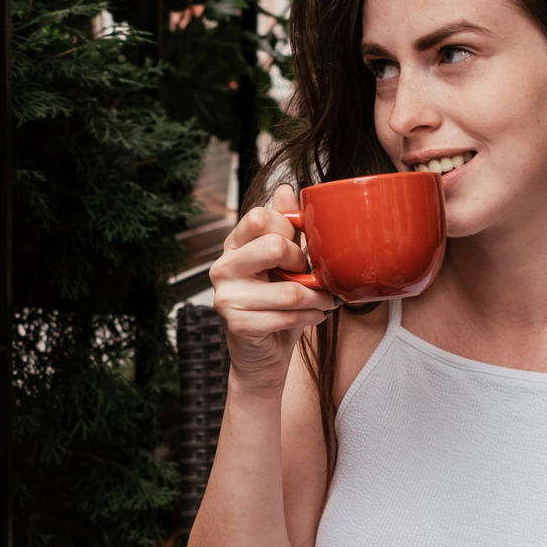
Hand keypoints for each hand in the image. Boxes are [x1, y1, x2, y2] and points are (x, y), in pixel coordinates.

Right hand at [208, 184, 337, 394]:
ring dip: (318, 298)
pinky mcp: (237, 323)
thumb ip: (285, 227)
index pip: (260, 216)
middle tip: (311, 277)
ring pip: (290, 289)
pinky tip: (313, 317)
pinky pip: (288, 315)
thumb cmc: (277, 305)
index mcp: (232, 246)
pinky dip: (311, 317)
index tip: (299, 252)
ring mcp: (225, 297)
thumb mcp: (284, 263)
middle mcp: (222, 268)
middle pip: (274, 246)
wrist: (264, 357)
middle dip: (304, 264)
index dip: (290, 231)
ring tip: (324, 302)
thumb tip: (287, 189)